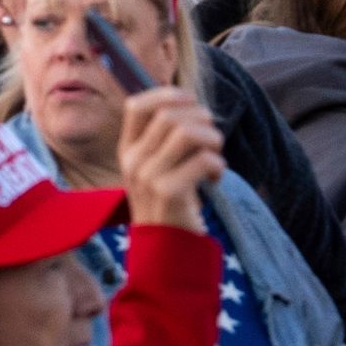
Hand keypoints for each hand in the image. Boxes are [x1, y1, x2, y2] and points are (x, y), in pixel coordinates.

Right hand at [114, 87, 224, 229]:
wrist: (166, 250)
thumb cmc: (170, 204)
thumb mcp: (156, 168)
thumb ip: (165, 140)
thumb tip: (193, 106)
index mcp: (128, 150)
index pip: (137, 105)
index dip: (168, 95)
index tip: (191, 105)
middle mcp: (133, 161)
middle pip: (169, 115)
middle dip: (201, 119)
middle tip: (212, 140)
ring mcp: (148, 177)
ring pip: (186, 132)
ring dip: (212, 139)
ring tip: (215, 157)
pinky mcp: (168, 193)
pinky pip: (201, 160)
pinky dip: (217, 165)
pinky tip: (215, 179)